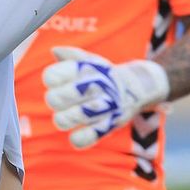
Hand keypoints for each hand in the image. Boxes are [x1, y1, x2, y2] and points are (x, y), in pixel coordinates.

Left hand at [43, 46, 169, 148]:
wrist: (137, 87)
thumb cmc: (105, 75)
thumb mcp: (90, 61)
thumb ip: (70, 56)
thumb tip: (55, 51)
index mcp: (85, 69)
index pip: (52, 76)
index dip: (52, 79)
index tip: (56, 81)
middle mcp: (94, 87)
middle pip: (55, 99)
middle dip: (55, 99)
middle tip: (60, 100)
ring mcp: (102, 107)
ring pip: (67, 119)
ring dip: (63, 118)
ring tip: (67, 116)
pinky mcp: (109, 125)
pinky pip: (86, 137)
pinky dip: (78, 138)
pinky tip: (77, 134)